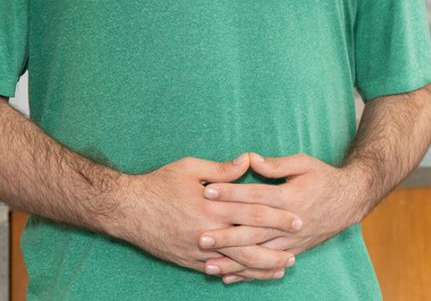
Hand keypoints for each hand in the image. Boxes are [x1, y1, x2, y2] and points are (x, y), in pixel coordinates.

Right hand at [115, 154, 297, 280]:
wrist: (127, 210)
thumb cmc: (160, 184)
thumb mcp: (192, 168)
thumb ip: (223, 169)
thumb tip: (250, 160)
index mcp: (212, 206)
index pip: (253, 212)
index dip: (277, 216)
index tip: (297, 218)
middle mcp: (207, 231)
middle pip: (249, 243)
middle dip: (275, 247)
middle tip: (297, 248)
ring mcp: (198, 250)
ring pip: (236, 263)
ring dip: (261, 266)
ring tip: (282, 267)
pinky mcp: (188, 261)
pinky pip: (218, 270)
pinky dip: (237, 274)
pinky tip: (251, 275)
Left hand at [200, 152, 364, 278]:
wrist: (349, 201)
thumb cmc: (324, 177)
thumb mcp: (304, 163)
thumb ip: (277, 164)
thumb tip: (250, 159)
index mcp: (290, 197)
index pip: (255, 196)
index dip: (231, 192)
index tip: (208, 190)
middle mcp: (290, 222)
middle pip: (252, 229)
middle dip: (225, 234)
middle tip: (199, 235)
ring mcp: (291, 240)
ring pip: (257, 253)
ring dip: (232, 259)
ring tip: (207, 262)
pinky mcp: (293, 251)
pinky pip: (266, 265)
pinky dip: (247, 273)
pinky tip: (227, 276)